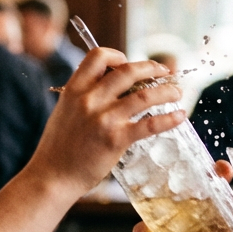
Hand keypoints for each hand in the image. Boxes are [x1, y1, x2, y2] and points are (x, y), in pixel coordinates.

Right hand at [28, 48, 183, 197]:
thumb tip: (110, 87)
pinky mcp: (116, 139)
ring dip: (167, 91)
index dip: (117, 55)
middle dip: (152, 68)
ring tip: (177, 92)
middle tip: (164, 72)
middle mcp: (89, 100)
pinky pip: (150, 124)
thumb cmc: (58, 147)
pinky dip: (169, 118)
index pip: (98, 56)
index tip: (129, 63)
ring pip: (144, 95)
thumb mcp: (65, 111)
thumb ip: (84, 97)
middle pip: (128, 71)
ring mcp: (104, 119)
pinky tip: (179, 116)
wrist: (53, 176)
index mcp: (74, 89)